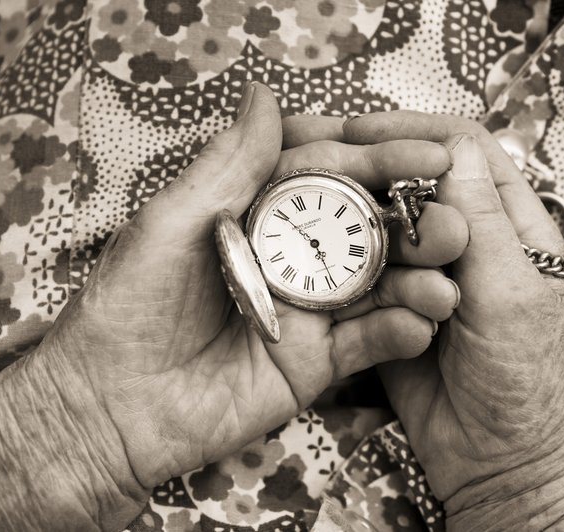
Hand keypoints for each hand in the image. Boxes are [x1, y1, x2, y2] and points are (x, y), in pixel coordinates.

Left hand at [28, 90, 467, 517]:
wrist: (109, 410)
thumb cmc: (125, 308)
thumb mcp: (170, 225)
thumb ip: (226, 167)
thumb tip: (263, 95)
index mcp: (254, 215)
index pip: (323, 172)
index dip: (370, 156)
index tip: (420, 147)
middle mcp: (288, 257)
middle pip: (361, 225)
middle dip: (409, 215)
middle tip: (454, 210)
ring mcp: (305, 310)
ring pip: (374, 284)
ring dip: (416, 276)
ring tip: (449, 270)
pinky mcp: (313, 363)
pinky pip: (365, 343)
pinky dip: (397, 331)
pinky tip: (423, 320)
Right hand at [285, 112, 563, 529]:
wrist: (500, 465)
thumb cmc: (526, 381)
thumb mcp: (513, 295)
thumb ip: (482, 222)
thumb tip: (451, 149)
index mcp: (512, 224)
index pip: (463, 150)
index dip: (414, 130)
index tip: (359, 130)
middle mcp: (467, 241)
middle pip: (416, 182)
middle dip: (373, 168)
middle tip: (318, 161)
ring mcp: (428, 276)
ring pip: (385, 227)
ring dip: (356, 221)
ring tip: (315, 213)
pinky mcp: (396, 310)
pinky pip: (367, 274)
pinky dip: (347, 264)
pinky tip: (318, 259)